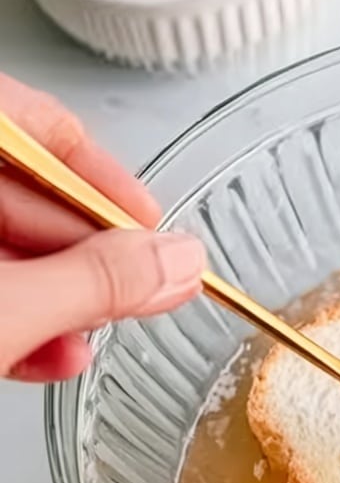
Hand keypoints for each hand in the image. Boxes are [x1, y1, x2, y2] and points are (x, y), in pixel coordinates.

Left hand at [0, 74, 205, 381]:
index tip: (151, 228)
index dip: (105, 180)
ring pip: (2, 246)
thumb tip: (178, 262)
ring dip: (57, 297)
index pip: (41, 128)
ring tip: (90, 335)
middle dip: (87, 253)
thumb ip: (96, 280)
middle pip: (26, 191)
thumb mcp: (7, 305)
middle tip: (137, 290)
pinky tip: (45, 354)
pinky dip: (14, 319)